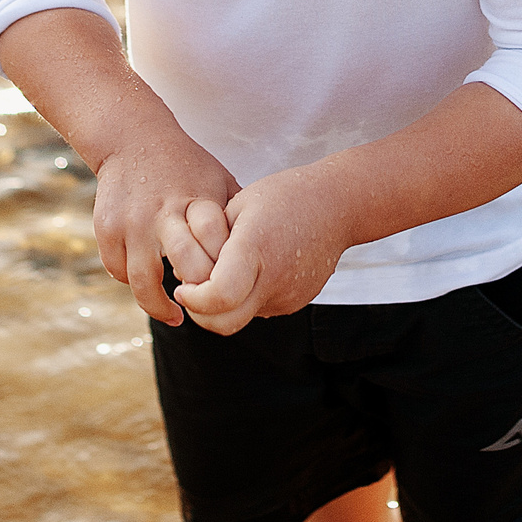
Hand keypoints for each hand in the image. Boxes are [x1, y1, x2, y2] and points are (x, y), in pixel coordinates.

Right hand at [89, 131, 237, 326]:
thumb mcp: (219, 180)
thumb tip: (268, 252)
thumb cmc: (185, 165)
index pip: (218, 244)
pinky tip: (148, 287)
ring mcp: (132, 221)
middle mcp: (164, 211)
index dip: (225, 271)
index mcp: (198, 199)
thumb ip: (238, 215)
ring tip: (174, 315)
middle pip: (188, 265)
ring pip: (144, 282)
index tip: (228, 285)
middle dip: (198, 292)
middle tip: (203, 304)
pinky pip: (118, 272)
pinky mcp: (107, 227)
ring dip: (159, 306)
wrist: (132, 137)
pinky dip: (132, 284)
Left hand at [172, 167, 355, 335]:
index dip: (193, 298)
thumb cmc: (283, 197)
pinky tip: (254, 269)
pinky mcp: (296, 302)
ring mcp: (288, 296)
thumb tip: (188, 277)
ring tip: (227, 268)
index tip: (184, 286)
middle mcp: (274, 279)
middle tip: (192, 290)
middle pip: (224, 324)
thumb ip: (209, 243)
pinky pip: (259, 308)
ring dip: (223, 304)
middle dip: (200, 313)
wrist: (338, 206)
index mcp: (255, 248)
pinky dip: (246, 297)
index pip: (217, 296)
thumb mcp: (237, 205)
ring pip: (240, 318)